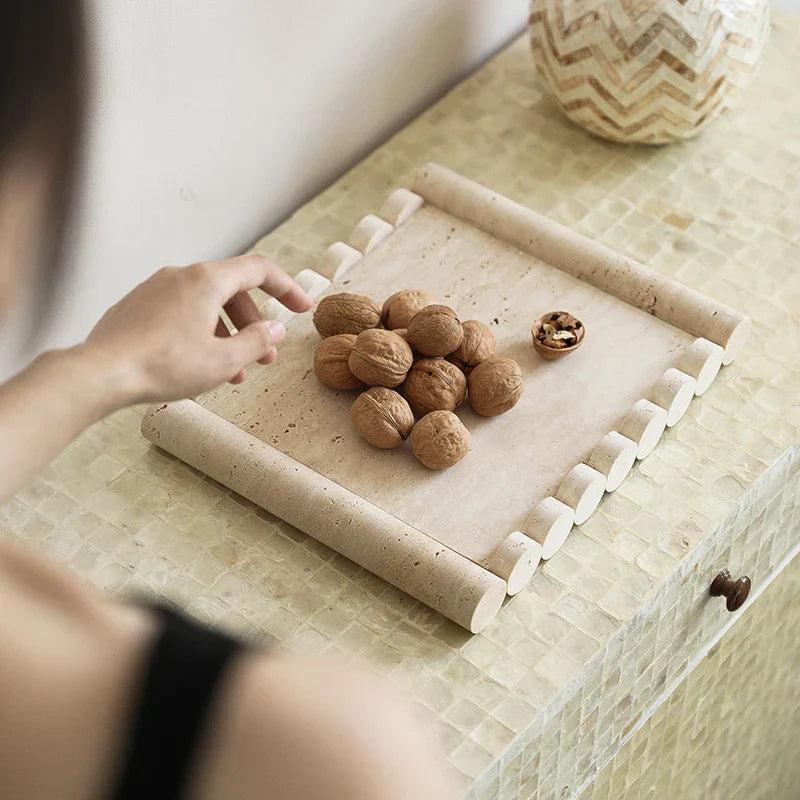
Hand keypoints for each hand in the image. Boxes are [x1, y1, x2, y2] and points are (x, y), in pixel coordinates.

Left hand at [83, 255, 311, 403]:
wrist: (101, 373)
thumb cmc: (163, 365)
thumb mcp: (223, 360)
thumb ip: (256, 342)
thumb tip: (273, 331)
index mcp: (207, 280)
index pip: (259, 270)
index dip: (287, 288)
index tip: (302, 307)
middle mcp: (180, 276)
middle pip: (232, 291)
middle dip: (253, 325)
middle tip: (265, 357)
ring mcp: (155, 289)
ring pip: (205, 305)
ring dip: (227, 335)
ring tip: (233, 372)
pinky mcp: (137, 307)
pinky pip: (180, 313)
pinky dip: (200, 333)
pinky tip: (198, 364)